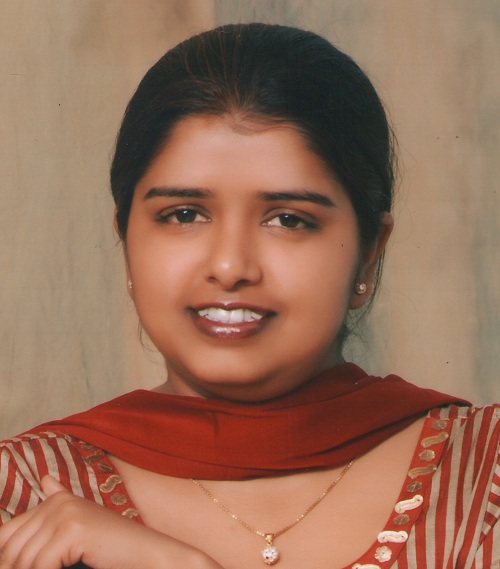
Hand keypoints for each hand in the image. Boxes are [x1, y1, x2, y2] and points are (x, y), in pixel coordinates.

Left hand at [0, 476, 222, 568]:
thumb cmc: (113, 550)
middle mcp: (57, 503)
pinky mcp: (73, 529)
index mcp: (56, 502)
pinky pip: (40, 565)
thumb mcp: (77, 533)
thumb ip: (56, 508)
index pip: (7, 534)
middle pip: (11, 548)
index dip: (7, 558)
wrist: (148, 554)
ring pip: (24, 560)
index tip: (16, 567)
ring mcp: (65, 513)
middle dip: (16, 568)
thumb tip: (42, 479)